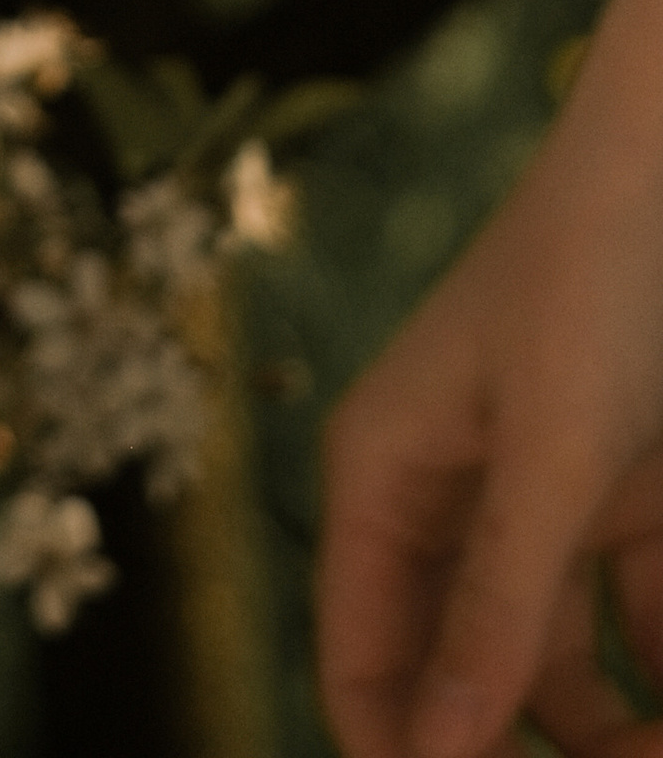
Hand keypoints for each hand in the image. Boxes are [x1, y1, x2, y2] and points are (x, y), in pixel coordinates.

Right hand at [320, 0, 662, 757]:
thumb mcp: (550, 454)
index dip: (400, 752)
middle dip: (517, 753)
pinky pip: (637, 628)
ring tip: (655, 757)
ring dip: (611, 737)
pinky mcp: (618, 504)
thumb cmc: (590, 283)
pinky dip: (662, 680)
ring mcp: (534, 507)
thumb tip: (435, 749)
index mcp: (382, 478)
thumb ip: (497, 605)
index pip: (361, 659)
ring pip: (558, 677)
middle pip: (459, 681)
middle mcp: (446, 504)